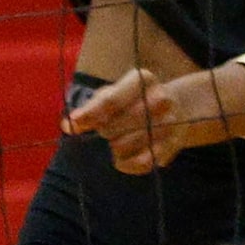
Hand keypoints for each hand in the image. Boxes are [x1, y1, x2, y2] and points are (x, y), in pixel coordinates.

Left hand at [64, 64, 244, 174]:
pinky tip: (123, 161)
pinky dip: (128, 165)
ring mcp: (170, 123)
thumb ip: (90, 108)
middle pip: (116, 125)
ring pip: (127, 145)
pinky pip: (143, 162)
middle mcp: (160, 99)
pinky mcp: (174, 145)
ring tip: (117, 143)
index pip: (111, 100)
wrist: (176, 109)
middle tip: (106, 131)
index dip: (91, 114)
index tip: (74, 123)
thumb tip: (67, 125)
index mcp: (143, 79)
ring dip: (115, 149)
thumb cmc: (134, 100)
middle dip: (105, 132)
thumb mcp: (112, 94)